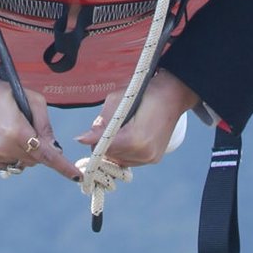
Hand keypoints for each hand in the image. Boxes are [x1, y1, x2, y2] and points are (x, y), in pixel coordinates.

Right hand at [0, 81, 79, 180]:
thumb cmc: (9, 95)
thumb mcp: (33, 101)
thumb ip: (46, 126)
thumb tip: (55, 149)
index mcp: (16, 131)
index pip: (45, 154)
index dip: (63, 166)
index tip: (77, 176)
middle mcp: (4, 147)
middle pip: (37, 159)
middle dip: (40, 147)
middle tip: (30, 127)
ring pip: (25, 163)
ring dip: (28, 152)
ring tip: (16, 130)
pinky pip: (12, 164)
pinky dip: (15, 154)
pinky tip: (7, 138)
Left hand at [77, 69, 199, 167]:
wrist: (173, 94)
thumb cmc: (143, 92)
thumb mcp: (118, 100)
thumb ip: (101, 122)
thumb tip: (82, 139)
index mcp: (135, 138)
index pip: (105, 146)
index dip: (92, 141)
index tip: (79, 138)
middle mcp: (144, 153)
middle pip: (110, 155)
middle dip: (101, 144)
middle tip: (98, 131)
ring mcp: (150, 158)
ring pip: (119, 160)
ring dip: (112, 149)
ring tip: (114, 132)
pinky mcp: (154, 159)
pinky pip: (130, 159)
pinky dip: (123, 151)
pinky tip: (125, 137)